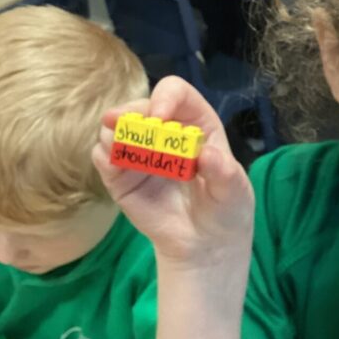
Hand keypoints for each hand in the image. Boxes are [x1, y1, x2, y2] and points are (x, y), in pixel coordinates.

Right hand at [92, 77, 253, 265]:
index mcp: (197, 124)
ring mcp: (141, 152)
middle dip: (132, 114)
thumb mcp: (235, 193)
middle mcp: (165, 131)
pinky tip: (115, 167)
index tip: (160, 116)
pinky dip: (105, 157)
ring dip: (115, 134)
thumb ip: (225, 174)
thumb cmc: (225, 209)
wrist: (205, 244)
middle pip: (140, 107)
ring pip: (116, 128)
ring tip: (122, 150)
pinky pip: (103, 157)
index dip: (166, 97)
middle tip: (122, 126)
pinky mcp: (121, 175)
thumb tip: (209, 156)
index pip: (178, 94)